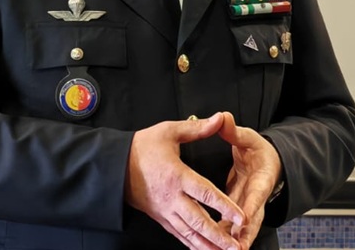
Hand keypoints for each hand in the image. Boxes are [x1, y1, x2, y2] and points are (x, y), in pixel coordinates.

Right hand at [124, 113, 244, 249]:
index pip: (205, 192)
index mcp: (177, 176)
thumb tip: (220, 118)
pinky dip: (192, 245)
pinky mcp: (160, 217)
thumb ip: (196, 129)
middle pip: (199, 221)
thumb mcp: (168, 132)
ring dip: (208, 245)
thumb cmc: (141, 148)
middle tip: (236, 246)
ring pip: (189, 233)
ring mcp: (165, 210)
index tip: (240, 216)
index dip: (224, 206)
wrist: (114, 165)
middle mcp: (172, 197)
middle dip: (219, 236)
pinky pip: (179, 234)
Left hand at [216, 112, 282, 248]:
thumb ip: (234, 132)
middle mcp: (256, 197)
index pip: (256, 194)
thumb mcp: (248, 139)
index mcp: (260, 180)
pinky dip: (224, 238)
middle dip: (244, 234)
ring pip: (242, 229)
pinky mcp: (239, 213)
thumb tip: (223, 117)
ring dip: (232, 240)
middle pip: (252, 220)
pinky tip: (211, 246)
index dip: (250, 206)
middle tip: (236, 247)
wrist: (267, 164)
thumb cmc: (258, 151)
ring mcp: (248, 207)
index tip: (244, 217)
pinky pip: (232, 228)